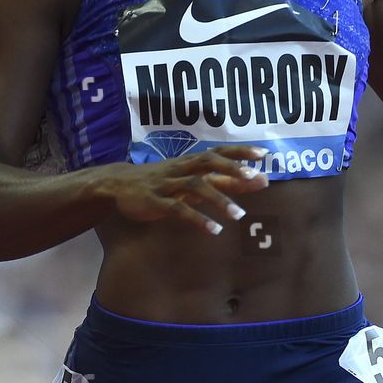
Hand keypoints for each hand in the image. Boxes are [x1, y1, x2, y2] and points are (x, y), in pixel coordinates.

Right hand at [97, 144, 271, 233]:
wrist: (119, 184)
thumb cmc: (163, 181)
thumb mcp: (191, 178)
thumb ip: (223, 181)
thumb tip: (257, 181)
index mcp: (190, 161)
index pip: (218, 151)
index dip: (240, 152)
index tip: (263, 154)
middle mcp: (181, 168)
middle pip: (208, 161)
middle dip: (231, 168)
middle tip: (253, 178)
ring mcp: (168, 184)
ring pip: (195, 186)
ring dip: (218, 199)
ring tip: (238, 215)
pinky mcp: (156, 201)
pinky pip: (178, 209)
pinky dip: (197, 219)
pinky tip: (213, 230)